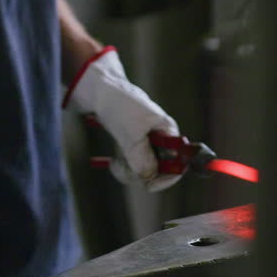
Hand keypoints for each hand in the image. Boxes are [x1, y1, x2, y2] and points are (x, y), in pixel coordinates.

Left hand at [64, 48, 182, 192]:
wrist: (97, 90)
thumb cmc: (118, 105)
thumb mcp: (131, 133)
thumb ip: (142, 159)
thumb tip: (150, 178)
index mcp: (167, 132)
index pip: (178, 161)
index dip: (167, 176)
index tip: (150, 186)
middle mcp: (159, 139)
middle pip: (159, 169)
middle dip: (140, 173)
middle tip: (122, 167)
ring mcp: (144, 143)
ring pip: (142, 170)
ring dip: (127, 170)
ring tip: (114, 163)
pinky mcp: (130, 145)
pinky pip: (130, 165)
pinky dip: (120, 167)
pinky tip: (109, 162)